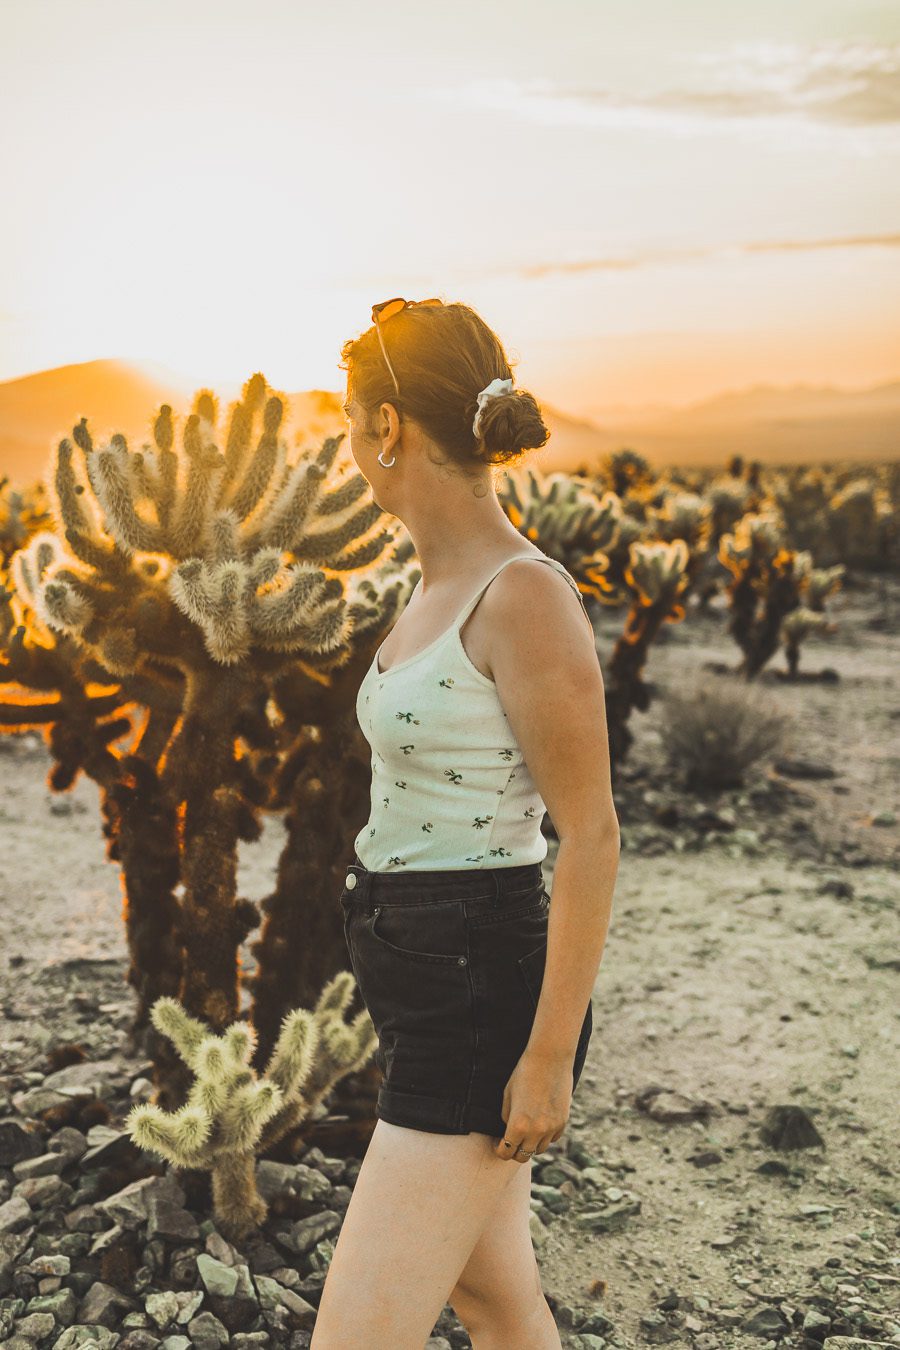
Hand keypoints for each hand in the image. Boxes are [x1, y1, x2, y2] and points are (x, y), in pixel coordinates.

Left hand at [493, 1047, 572, 1161]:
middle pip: (523, 1156)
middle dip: (515, 1152)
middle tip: (511, 1142)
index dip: (500, 1151)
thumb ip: (507, 1117)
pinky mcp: (563, 1122)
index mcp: (517, 1125)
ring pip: (539, 1150)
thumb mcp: (508, 1095)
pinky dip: (545, 1136)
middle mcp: (535, 1131)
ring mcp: (551, 1128)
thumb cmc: (524, 1073)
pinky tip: (541, 1123)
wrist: (549, 1058)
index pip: (506, 1152)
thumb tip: (509, 1132)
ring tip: (526, 1132)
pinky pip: (552, 1139)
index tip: (498, 1146)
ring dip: (531, 1144)